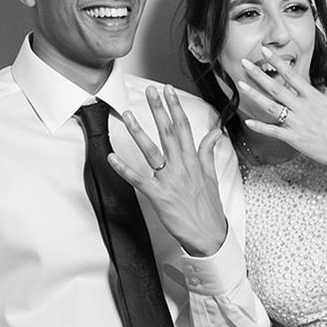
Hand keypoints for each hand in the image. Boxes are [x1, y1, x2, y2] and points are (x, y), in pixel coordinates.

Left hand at [108, 85, 227, 256]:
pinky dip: (124, 168)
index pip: (185, 127)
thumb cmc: (209, 208)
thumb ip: (208, 152)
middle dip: (158, 109)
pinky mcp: (158, 196)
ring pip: (152, 151)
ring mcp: (169, 181)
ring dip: (138, 132)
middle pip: (169, 132)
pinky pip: (138, 179)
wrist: (209, 235)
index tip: (168, 91)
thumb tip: (214, 134)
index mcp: (194, 161)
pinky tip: (112, 157)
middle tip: (150, 91)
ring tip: (128, 115)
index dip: (175, 107)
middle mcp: (181, 167)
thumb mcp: (212, 176)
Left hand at [239, 50, 326, 168]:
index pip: (291, 75)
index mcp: (314, 96)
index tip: (265, 51)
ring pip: (271, 107)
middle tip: (244, 63)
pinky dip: (261, 127)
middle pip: (276, 88)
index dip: (277, 62)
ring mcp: (298, 123)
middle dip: (258, 74)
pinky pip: (275, 132)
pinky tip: (248, 121)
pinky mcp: (296, 139)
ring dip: (254, 96)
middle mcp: (303, 108)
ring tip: (240, 85)